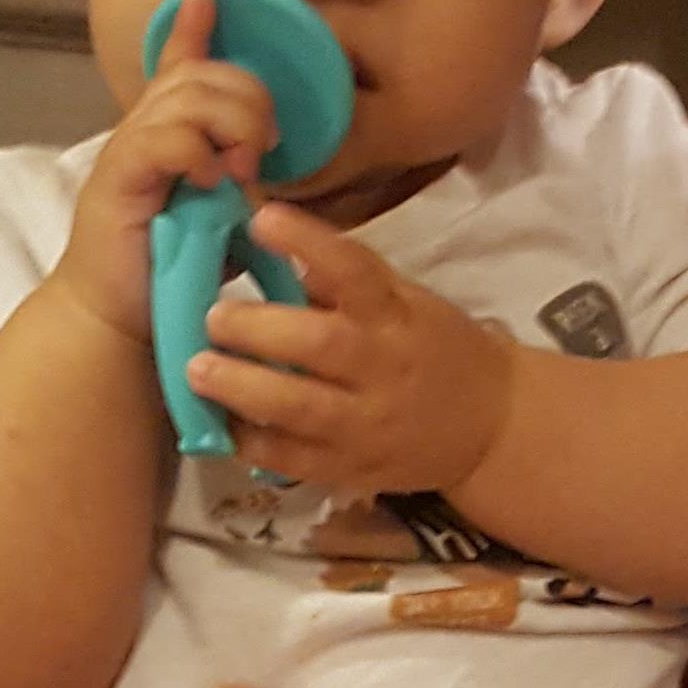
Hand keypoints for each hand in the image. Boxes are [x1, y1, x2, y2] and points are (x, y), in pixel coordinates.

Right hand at [52, 0, 274, 353]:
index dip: (191, 28)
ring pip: (188, 96)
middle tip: (262, 154)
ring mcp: (128, 153)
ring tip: (240, 172)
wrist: (118, 321)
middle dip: (249, 100)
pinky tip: (209, 182)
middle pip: (201, 74)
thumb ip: (235, 181)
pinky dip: (196, 151)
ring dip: (231, 124)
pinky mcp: (118, 179)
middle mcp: (142, 133)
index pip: (176, 67)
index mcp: (166, 136)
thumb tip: (264, 161)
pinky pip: (164, 137)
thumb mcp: (215, 218)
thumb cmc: (168, 273)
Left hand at [190, 204, 511, 494]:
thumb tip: (270, 236)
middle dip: (258, 329)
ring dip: (242, 389)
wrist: (491, 426)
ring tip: (196, 371)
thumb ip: (346, 280)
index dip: (307, 243)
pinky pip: (293, 461)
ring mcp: (367, 425)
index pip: (354, 271)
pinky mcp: (351, 470)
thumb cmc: (435, 348)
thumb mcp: (405, 301)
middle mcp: (383, 369)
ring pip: (300, 409)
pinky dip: (251, 444)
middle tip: (212, 317)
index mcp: (396, 316)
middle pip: (320, 345)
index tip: (261, 218)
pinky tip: (219, 425)